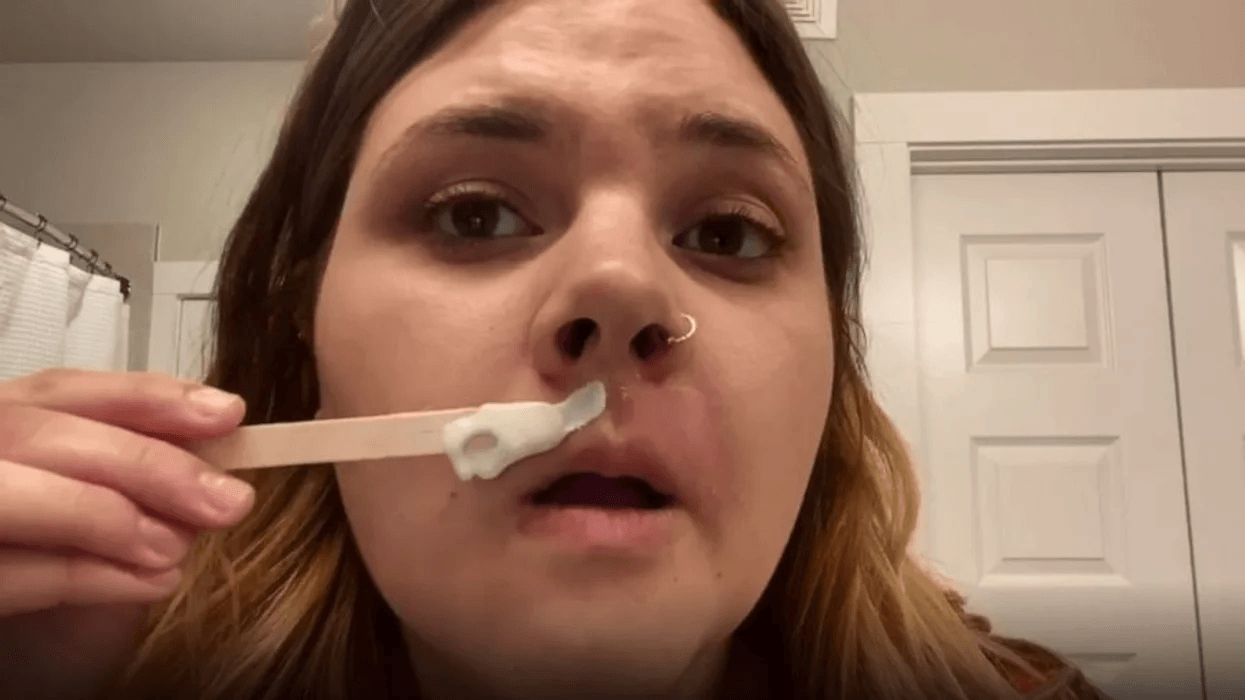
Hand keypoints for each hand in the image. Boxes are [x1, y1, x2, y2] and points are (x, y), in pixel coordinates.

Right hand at [0, 369, 254, 696]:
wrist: (13, 653)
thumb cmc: (51, 563)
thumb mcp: (95, 506)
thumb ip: (132, 478)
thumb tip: (210, 470)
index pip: (61, 390)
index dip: (146, 397)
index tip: (227, 413)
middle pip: (39, 435)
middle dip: (145, 464)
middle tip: (227, 500)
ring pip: (10, 496)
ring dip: (111, 520)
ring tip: (180, 549)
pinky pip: (8, 573)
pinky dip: (88, 576)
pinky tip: (153, 582)